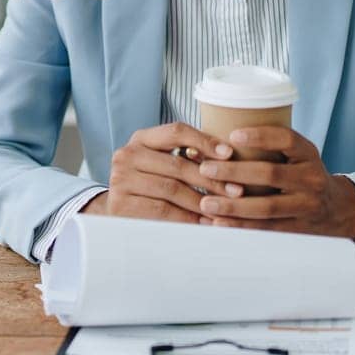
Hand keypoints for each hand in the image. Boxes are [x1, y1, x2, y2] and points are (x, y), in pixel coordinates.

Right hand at [80, 123, 234, 223]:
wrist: (117, 212)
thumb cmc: (150, 187)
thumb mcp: (164, 165)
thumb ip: (187, 157)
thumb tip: (229, 158)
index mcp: (141, 139)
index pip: (176, 131)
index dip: (205, 141)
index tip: (229, 154)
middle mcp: (127, 155)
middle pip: (177, 164)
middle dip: (211, 179)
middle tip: (237, 191)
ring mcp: (120, 179)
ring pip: (172, 189)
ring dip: (203, 202)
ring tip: (224, 210)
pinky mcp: (120, 204)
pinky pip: (162, 210)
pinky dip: (187, 218)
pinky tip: (204, 223)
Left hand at [192, 126, 354, 238]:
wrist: (336, 209)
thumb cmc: (301, 175)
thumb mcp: (296, 156)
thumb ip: (267, 148)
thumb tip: (214, 142)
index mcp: (308, 154)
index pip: (287, 139)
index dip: (260, 136)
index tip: (232, 135)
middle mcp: (311, 178)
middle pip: (271, 173)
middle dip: (234, 172)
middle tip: (205, 169)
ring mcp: (307, 205)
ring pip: (267, 206)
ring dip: (233, 206)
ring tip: (206, 203)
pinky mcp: (299, 229)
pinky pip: (267, 229)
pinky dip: (242, 226)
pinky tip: (220, 223)